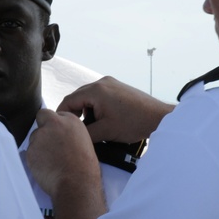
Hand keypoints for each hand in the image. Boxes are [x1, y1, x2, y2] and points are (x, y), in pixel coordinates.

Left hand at [26, 109, 101, 197]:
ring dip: (39, 146)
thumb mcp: (83, 141)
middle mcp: (54, 124)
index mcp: (70, 120)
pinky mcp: (30, 149)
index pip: (55, 114)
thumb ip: (68, 132)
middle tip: (48, 143)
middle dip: (43, 126)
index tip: (57, 136)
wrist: (77, 182)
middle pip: (41, 117)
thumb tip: (59, 135)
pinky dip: (35, 159)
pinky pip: (30, 152)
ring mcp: (40, 136)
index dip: (54, 126)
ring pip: (34, 137)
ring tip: (51, 161)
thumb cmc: (84, 166)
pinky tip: (46, 167)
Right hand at [57, 76, 173, 143]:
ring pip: (88, 97)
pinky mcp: (117, 87)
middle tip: (74, 130)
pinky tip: (102, 120)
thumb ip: (84, 133)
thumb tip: (71, 136)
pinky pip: (99, 96)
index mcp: (96, 90)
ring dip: (86, 111)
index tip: (60, 128)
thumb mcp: (105, 132)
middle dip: (74, 114)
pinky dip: (96, 107)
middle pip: (77, 98)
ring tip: (92, 127)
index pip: (68, 101)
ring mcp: (110, 83)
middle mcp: (101, 82)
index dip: (61, 115)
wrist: (158, 118)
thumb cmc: (135, 123)